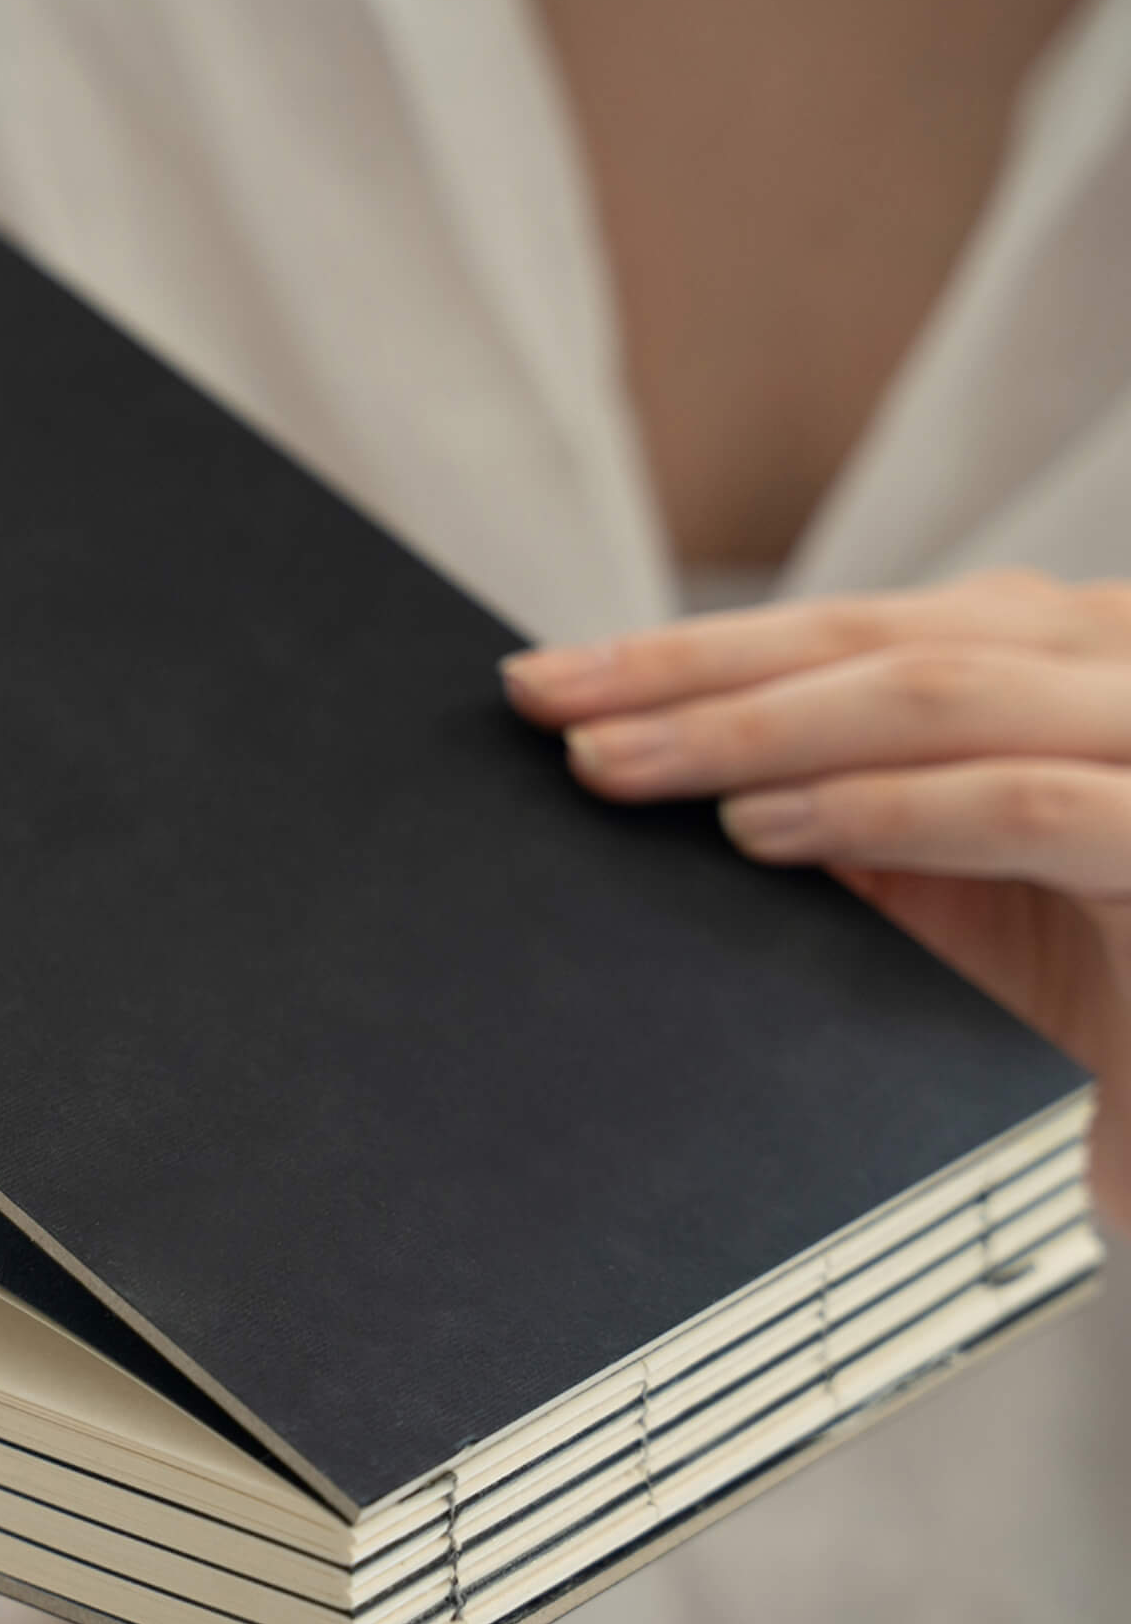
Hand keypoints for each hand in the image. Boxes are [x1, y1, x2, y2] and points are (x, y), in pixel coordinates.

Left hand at [499, 569, 1130, 1225]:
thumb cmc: (1088, 992)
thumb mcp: (940, 885)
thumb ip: (837, 813)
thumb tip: (650, 773)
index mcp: (1056, 658)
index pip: (851, 631)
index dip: (694, 650)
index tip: (549, 680)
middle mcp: (1117, 664)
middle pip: (877, 641)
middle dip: (694, 676)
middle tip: (548, 707)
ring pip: (938, 698)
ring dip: (757, 732)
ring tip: (620, 766)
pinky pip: (1023, 808)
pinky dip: (882, 811)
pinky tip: (765, 830)